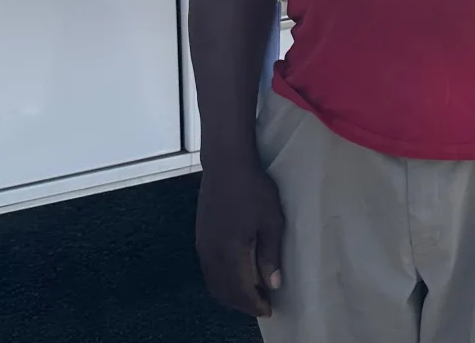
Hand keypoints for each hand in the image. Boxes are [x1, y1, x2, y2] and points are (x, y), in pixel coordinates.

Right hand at [195, 163, 286, 317]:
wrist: (226, 164)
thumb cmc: (253, 190)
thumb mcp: (271, 222)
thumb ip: (270, 255)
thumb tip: (273, 284)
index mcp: (229, 253)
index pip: (240, 291)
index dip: (254, 304)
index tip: (269, 310)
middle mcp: (210, 254)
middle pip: (223, 291)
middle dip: (242, 303)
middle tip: (262, 305)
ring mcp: (202, 245)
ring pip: (213, 282)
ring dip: (231, 293)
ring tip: (252, 292)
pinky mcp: (200, 236)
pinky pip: (209, 270)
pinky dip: (222, 280)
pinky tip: (236, 274)